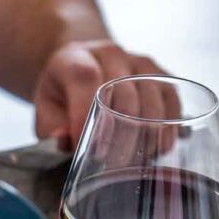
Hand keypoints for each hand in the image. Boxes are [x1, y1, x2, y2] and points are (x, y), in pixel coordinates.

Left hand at [34, 40, 168, 147]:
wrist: (83, 69)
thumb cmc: (63, 96)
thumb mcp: (47, 111)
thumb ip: (52, 128)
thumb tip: (65, 140)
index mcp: (74, 58)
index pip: (85, 78)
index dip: (88, 112)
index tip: (93, 148)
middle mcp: (109, 53)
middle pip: (123, 90)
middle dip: (122, 132)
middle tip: (117, 165)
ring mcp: (138, 61)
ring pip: (151, 95)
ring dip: (147, 131)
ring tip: (139, 160)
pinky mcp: (160, 73)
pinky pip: (171, 97)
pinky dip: (168, 124)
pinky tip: (160, 147)